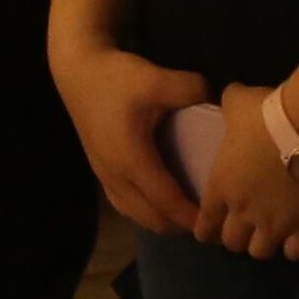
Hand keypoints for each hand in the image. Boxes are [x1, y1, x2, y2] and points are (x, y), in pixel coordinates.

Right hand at [53, 38, 211, 240]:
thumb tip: (220, 102)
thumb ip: (192, 90)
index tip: (216, 220)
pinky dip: (146, 212)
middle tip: (210, 219)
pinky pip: (126, 206)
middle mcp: (117, 177)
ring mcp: (105, 177)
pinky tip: (162, 201)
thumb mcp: (157, 79)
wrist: (78, 72)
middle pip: (152, 218)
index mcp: (132, 160)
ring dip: (163, 220)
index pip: (167, 202)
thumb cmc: (116, 79)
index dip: (191, 216)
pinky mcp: (100, 172)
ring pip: (137, 215)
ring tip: (189, 213)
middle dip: (181, 225)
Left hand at [198, 82, 298, 263]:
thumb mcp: (235, 101)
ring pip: (260, 253)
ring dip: (262, 244)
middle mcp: (243, 213)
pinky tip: (295, 236)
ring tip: (268, 232)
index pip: (205, 225)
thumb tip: (229, 97)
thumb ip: (226, 104)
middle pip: (232, 243)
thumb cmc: (265, 112)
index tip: (210, 228)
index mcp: (220, 188)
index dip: (206, 229)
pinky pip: (296, 252)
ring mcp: (275, 223)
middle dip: (235, 236)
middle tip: (243, 225)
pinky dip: (293, 247)